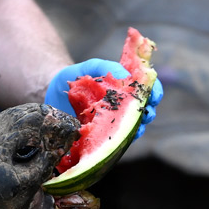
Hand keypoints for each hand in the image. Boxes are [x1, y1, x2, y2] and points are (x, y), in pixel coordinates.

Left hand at [45, 59, 163, 138]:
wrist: (53, 93)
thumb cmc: (76, 76)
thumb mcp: (91, 66)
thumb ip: (107, 67)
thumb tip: (125, 76)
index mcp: (125, 89)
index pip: (147, 90)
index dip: (155, 92)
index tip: (155, 95)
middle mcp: (123, 107)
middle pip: (145, 112)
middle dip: (149, 113)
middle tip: (146, 114)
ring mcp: (114, 123)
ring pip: (134, 129)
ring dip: (138, 129)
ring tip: (136, 129)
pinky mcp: (102, 137)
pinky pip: (115, 141)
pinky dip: (119, 141)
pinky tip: (117, 139)